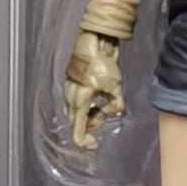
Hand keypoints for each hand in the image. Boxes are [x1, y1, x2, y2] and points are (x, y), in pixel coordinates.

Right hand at [64, 0, 138, 149]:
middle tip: (106, 115)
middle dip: (92, 124)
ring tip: (105, 103)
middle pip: (77, 122)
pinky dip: (88, 103)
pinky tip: (100, 94)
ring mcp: (70, 89)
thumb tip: (116, 111)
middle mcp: (70, 97)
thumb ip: (116, 103)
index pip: (77, 130)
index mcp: (79, 101)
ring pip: (78, 111)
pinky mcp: (73, 82)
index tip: (93, 144)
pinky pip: (78, 100)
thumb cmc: (102, 62)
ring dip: (91, 113)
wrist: (94, 41)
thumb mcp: (116, 86)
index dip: (84, 141)